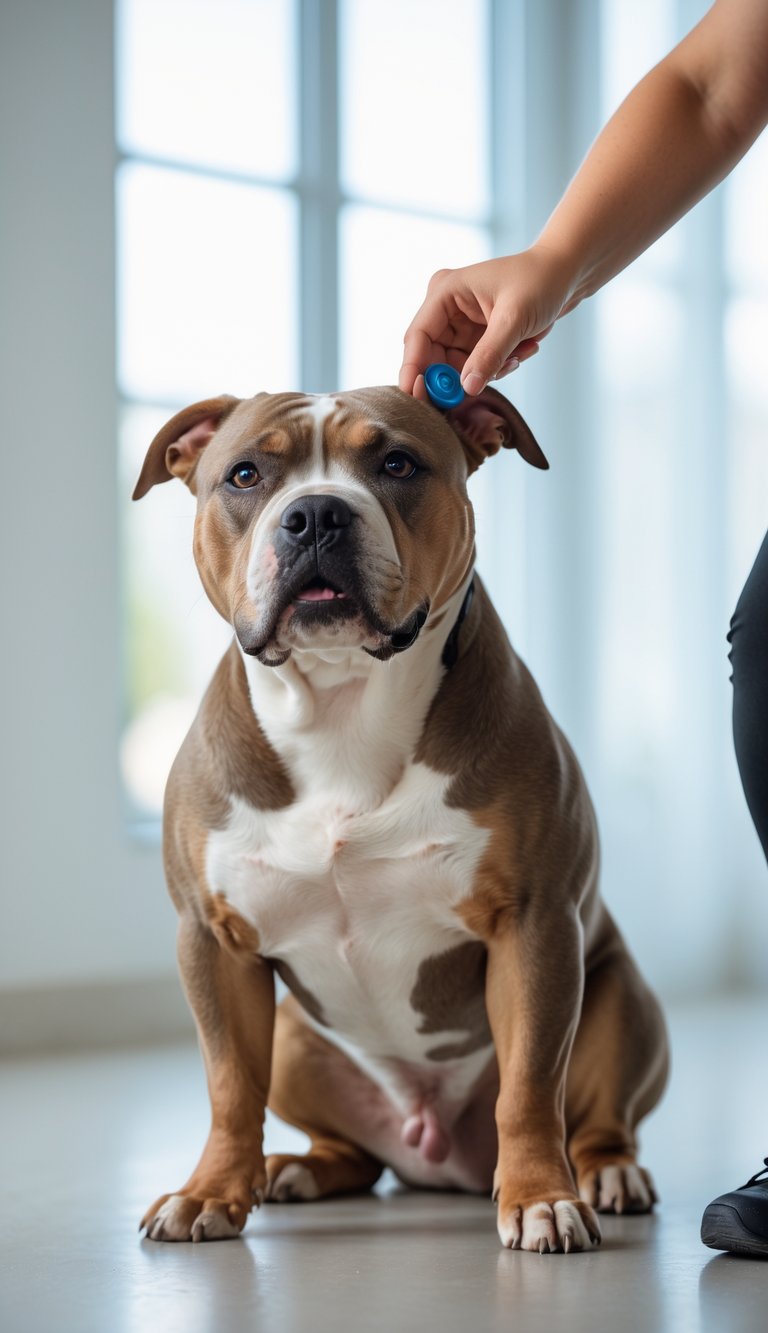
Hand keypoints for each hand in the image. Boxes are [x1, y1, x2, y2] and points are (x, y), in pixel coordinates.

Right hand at [399, 245, 576, 398]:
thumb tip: (467, 388)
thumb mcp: (514, 318)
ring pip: (459, 367)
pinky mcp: (477, 336)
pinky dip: (500, 365)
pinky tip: (524, 347)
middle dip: (459, 375)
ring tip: (519, 352)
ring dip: (489, 369)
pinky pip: (478, 366)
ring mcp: (462, 324)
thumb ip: (489, 354)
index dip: (414, 369)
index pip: (418, 337)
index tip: (416, 396)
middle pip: (434, 357)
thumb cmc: (541, 280)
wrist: (567, 272)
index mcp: (445, 292)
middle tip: (484, 383)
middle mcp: (448, 309)